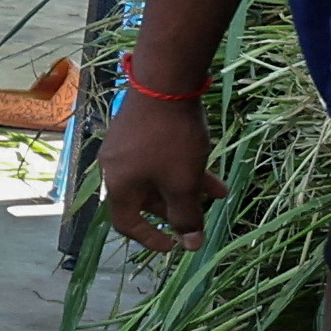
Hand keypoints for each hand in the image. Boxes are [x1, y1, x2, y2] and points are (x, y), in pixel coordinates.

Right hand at [99, 89, 223, 253]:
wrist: (163, 85)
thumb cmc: (171, 141)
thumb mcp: (183, 183)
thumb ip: (187, 216)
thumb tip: (191, 246)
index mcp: (119, 187)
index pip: (126, 224)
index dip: (150, 239)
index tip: (174, 246)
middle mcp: (114, 169)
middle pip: (142, 200)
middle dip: (174, 209)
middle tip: (201, 213)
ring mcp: (123, 147)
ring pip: (154, 177)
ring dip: (183, 186)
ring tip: (216, 189)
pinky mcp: (134, 130)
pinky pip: (155, 158)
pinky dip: (177, 166)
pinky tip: (202, 159)